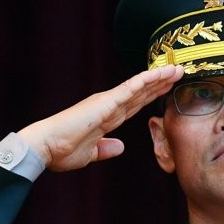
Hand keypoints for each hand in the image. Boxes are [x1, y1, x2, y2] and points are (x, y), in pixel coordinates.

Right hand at [17, 65, 183, 171]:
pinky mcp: (104, 103)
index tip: (167, 88)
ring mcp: (107, 102)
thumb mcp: (90, 154)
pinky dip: (144, 81)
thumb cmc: (60, 151)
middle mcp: (108, 106)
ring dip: (158, 78)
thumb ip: (105, 149)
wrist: (44, 147)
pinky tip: (158, 75)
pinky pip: (129, 90)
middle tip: (179, 72)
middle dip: (160, 84)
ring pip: (138, 87)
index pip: (135, 105)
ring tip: (176, 69)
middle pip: (141, 93)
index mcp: (106, 118)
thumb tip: (120, 147)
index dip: (151, 96)